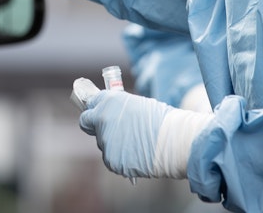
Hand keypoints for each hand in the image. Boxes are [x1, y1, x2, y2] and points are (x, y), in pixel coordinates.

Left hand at [75, 78, 211, 179]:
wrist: (173, 140)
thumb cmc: (161, 119)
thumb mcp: (137, 104)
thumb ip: (118, 109)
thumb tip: (111, 115)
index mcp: (108, 101)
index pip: (89, 106)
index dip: (94, 112)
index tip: (96, 116)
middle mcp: (102, 119)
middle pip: (92, 126)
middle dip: (100, 128)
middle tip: (115, 132)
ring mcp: (106, 141)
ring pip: (103, 144)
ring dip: (114, 144)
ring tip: (136, 144)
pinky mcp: (111, 160)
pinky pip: (112, 159)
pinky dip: (121, 159)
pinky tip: (137, 155)